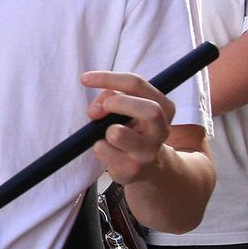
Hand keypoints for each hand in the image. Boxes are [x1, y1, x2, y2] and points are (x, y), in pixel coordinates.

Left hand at [81, 71, 175, 185]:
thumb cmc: (133, 130)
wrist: (148, 168)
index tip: (84, 79)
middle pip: (149, 109)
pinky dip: (98, 146)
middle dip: (119, 103)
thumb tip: (96, 111)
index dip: (108, 78)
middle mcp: (161, 130)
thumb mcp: (128, 109)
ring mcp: (148, 152)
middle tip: (101, 109)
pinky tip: (107, 150)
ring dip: (104, 129)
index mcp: (164, 107)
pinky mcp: (132, 169)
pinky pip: (104, 151)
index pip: (137, 84)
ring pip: (118, 133)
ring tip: (106, 133)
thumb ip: (111, 99)